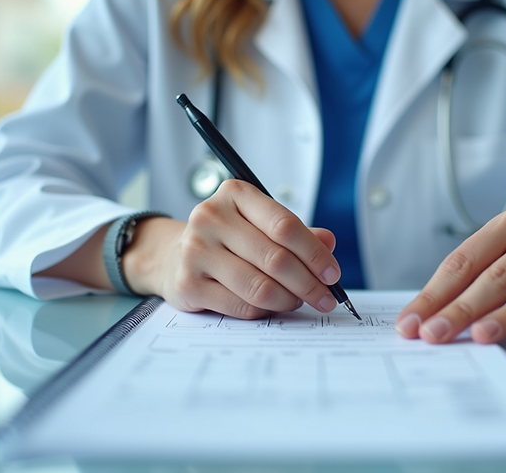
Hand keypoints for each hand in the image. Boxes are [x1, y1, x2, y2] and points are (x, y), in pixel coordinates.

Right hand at [122, 179, 342, 317]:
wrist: (174, 256)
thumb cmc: (227, 239)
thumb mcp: (260, 225)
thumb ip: (295, 233)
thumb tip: (329, 242)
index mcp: (234, 194)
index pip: (285, 225)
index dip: (315, 253)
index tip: (332, 273)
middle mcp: (211, 217)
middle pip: (276, 258)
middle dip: (309, 283)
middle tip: (325, 298)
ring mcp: (196, 250)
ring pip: (260, 286)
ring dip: (289, 299)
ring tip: (299, 301)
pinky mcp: (188, 284)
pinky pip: (242, 305)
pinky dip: (265, 310)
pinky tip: (272, 306)